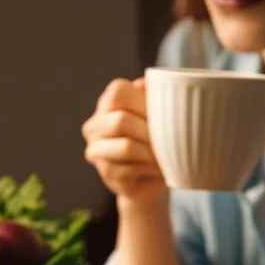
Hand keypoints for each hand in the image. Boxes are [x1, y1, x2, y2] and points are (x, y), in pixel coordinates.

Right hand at [82, 78, 166, 203]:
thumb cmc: (156, 143)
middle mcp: (96, 124)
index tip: (162, 114)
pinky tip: (159, 169)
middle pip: (121, 121)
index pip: (117, 92)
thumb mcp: (159, 115)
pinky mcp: (105, 171)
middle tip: (168, 140)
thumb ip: (155, 97)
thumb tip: (154, 84)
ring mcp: (96, 149)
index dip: (142, 103)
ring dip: (151, 152)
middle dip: (149, 132)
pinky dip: (149, 168)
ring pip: (126, 147)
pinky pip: (129, 168)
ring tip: (165, 155)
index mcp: (108, 103)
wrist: (150, 181)